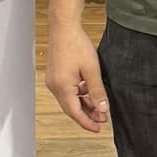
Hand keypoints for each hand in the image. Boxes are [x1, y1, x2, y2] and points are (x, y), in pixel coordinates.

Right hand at [46, 20, 110, 134]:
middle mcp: (54, 86)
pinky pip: (66, 91)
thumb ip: (97, 91)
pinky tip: (89, 92)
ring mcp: (53, 80)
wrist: (64, 27)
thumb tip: (103, 109)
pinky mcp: (55, 75)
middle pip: (71, 108)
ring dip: (83, 104)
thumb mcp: (92, 70)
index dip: (87, 123)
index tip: (98, 129)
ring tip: (99, 106)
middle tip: (102, 119)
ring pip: (69, 100)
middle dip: (86, 115)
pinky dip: (78, 95)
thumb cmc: (76, 44)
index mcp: (62, 88)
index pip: (75, 113)